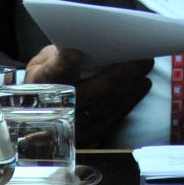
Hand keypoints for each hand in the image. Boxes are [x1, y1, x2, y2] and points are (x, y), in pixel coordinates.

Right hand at [23, 44, 152, 146]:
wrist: (38, 111)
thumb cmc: (47, 77)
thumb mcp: (43, 62)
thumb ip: (58, 55)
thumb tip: (80, 46)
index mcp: (39, 86)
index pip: (50, 76)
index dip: (62, 65)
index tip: (75, 54)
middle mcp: (53, 111)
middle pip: (85, 95)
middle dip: (116, 76)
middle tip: (140, 58)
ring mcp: (69, 129)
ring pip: (101, 111)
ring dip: (127, 90)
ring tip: (145, 69)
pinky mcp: (85, 139)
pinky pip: (109, 122)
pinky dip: (127, 103)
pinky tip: (140, 85)